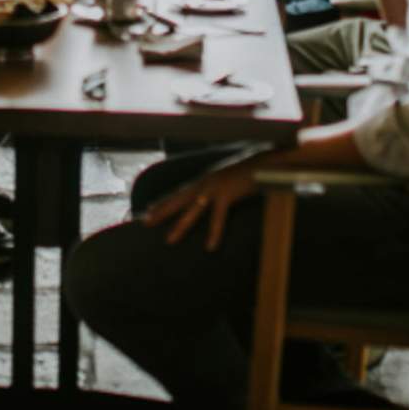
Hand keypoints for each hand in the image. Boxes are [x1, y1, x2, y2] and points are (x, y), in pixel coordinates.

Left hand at [142, 160, 262, 250]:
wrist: (263, 163)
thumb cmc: (247, 172)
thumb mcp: (226, 179)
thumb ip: (216, 189)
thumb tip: (208, 199)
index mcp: (204, 180)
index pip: (179, 192)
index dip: (163, 201)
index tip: (149, 210)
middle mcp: (204, 183)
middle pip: (178, 199)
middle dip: (161, 211)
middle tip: (145, 223)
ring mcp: (214, 188)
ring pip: (192, 210)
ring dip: (180, 226)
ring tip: (169, 240)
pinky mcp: (226, 195)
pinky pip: (217, 217)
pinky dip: (214, 232)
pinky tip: (209, 246)